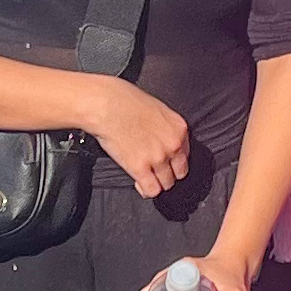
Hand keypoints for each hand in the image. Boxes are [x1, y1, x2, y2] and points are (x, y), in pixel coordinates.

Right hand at [77, 78, 190, 199]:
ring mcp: (157, 157)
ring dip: (156, 182)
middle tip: (156, 171)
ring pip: (166, 184)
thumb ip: (165, 128)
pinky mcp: (140, 168)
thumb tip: (162, 140)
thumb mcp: (157, 109)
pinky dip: (146, 190)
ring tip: (146, 177)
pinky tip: (140, 184)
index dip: (174, 160)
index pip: (185, 154)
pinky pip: (152, 190)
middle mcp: (172, 144)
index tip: (167, 163)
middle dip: (168, 173)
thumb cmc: (124, 100)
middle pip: (179, 172)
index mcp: (179, 128)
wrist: (105, 104)